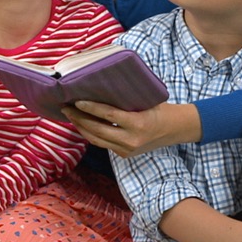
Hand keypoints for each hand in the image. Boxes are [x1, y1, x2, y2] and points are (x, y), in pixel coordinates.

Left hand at [62, 101, 195, 156]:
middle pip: (97, 130)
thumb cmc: (160, 108)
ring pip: (96, 140)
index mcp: (138, 124)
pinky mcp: (124, 154)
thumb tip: (100, 86)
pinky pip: (103, 144)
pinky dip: (91, 134)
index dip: (90, 108)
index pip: (108, 115)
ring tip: (70, 115)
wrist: (175, 129)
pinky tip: (82, 124)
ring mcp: (127, 150)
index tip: (76, 100)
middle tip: (66, 107)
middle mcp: (131, 140)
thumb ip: (124, 99)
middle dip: (79, 118)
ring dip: (81, 127)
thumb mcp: (145, 100)